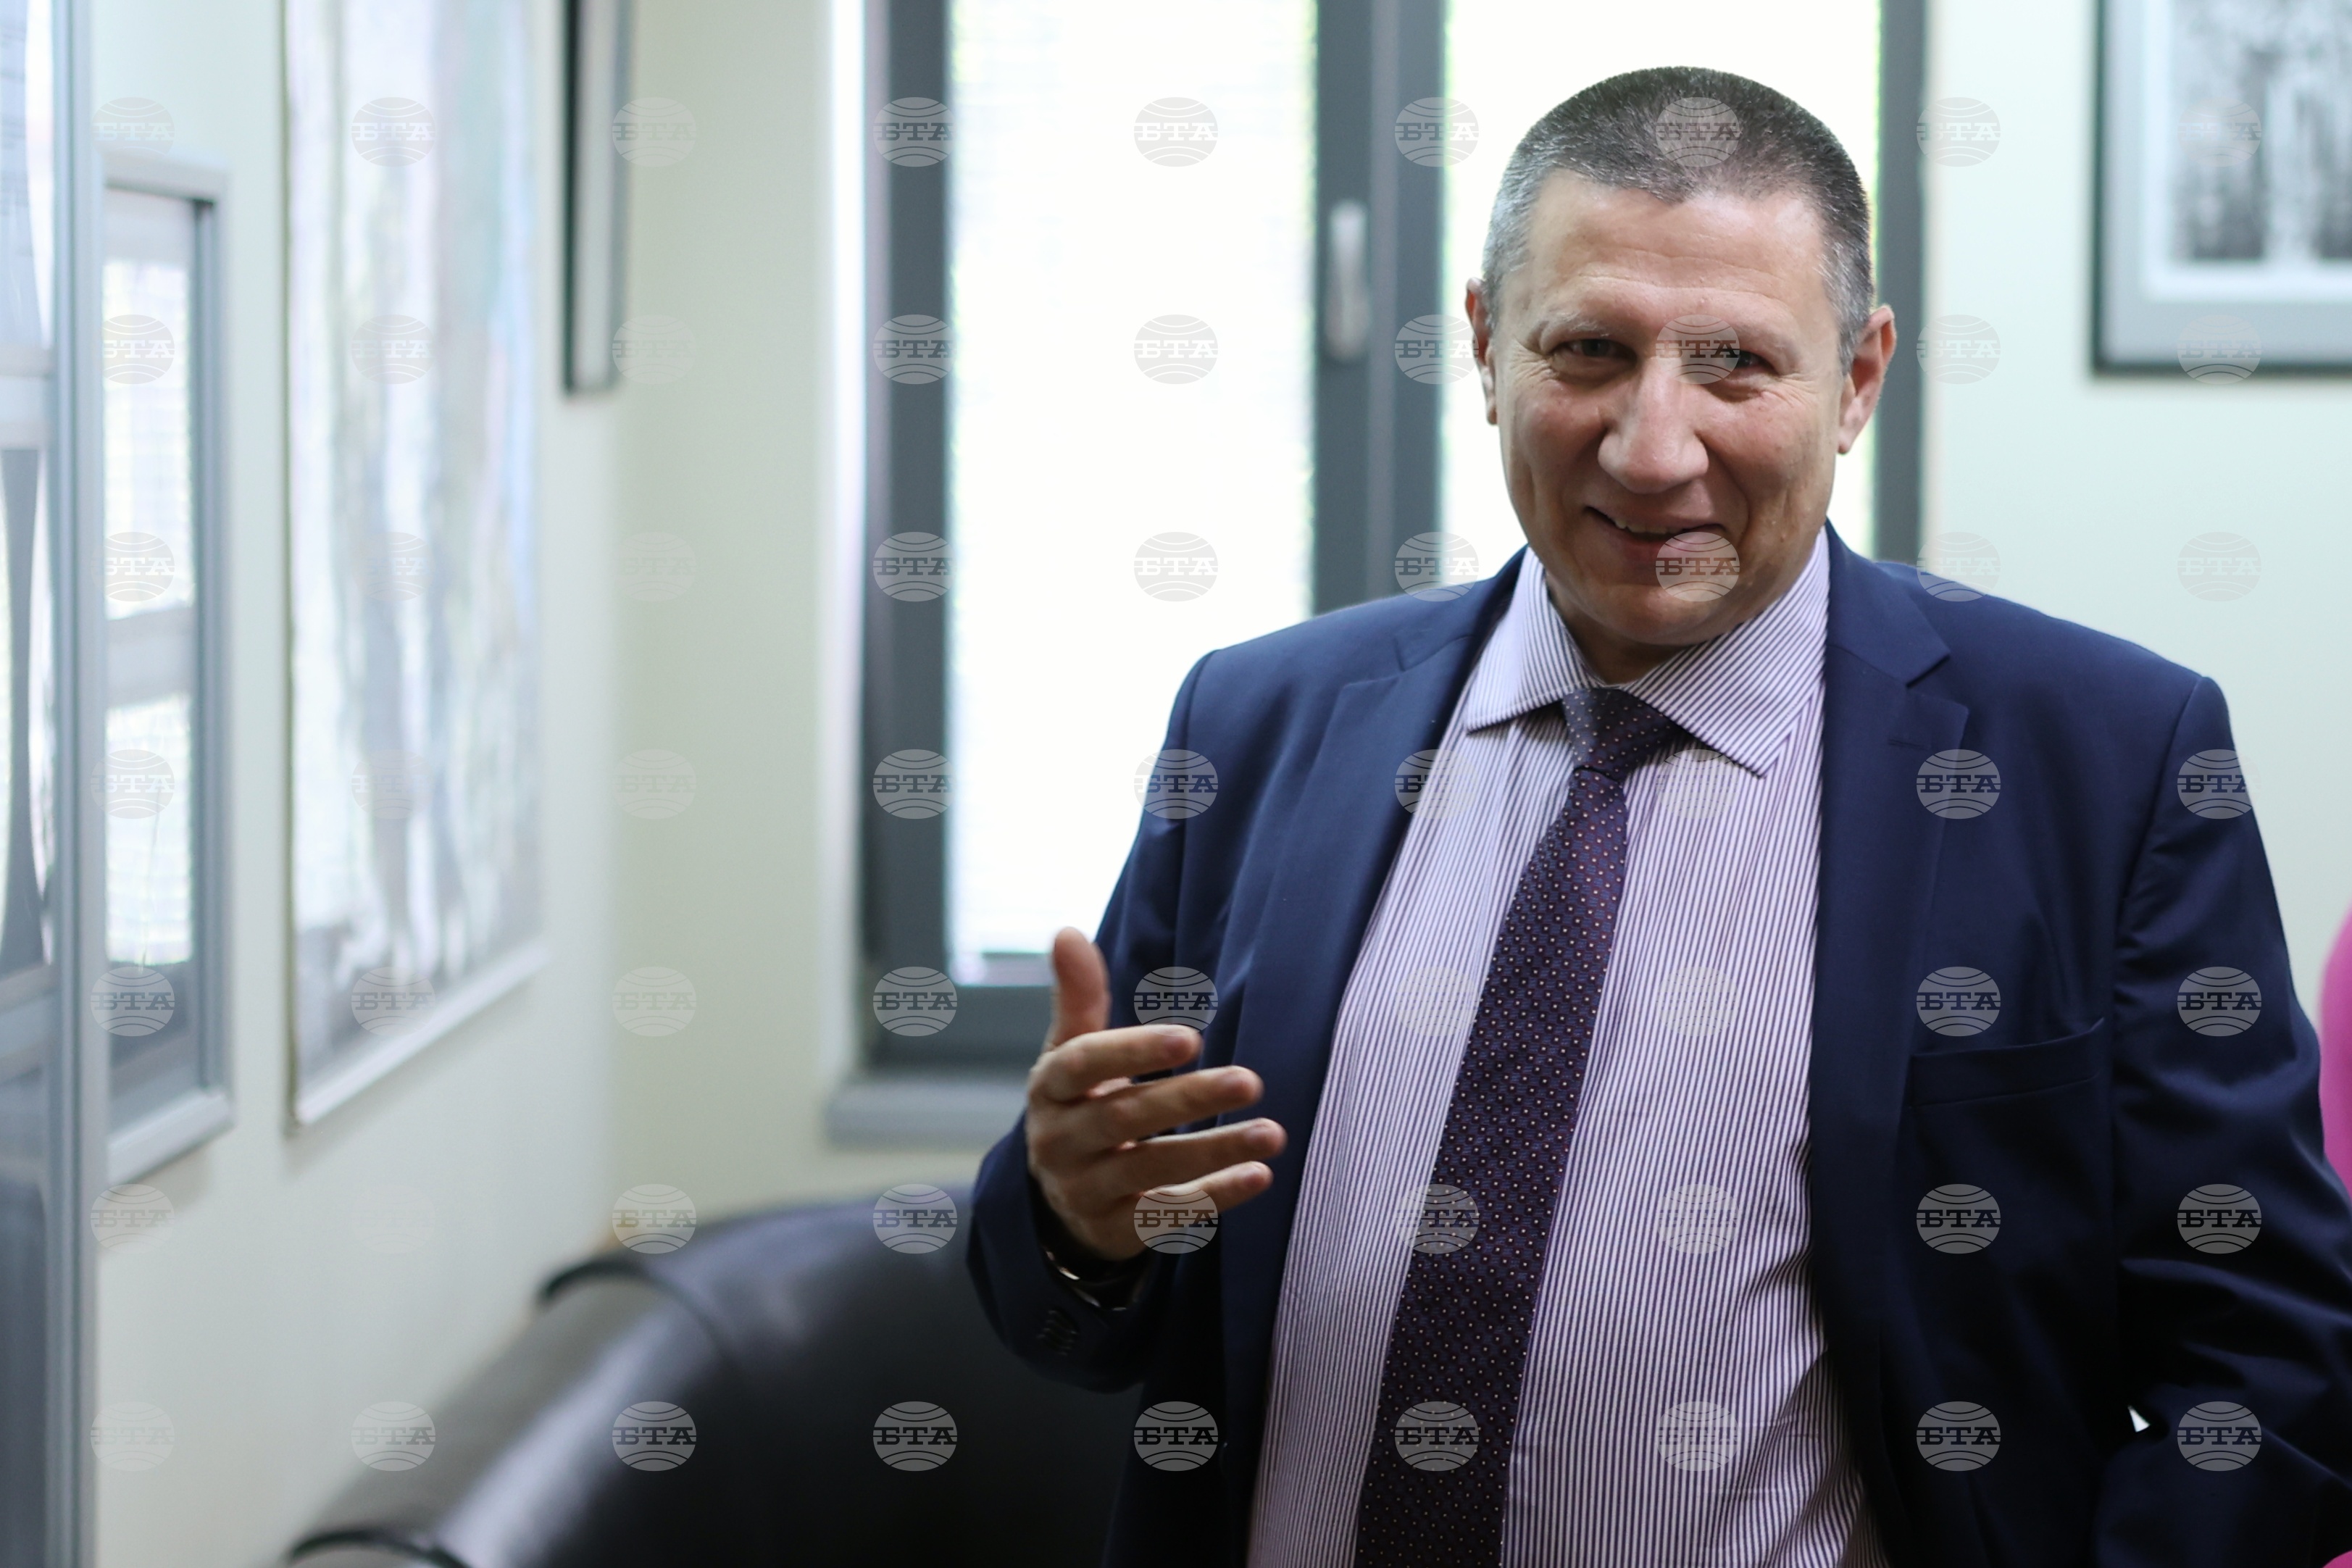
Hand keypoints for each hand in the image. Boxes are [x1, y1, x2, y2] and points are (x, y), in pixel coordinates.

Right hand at [1025, 927, 1285, 1262]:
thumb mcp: (1071, 1053)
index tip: (1190, 1037)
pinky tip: (1258, 1176)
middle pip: (1124, 1118)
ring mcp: (1085, 1191)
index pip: (1084, 1065)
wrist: (1059, 1197)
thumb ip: (1078, 998)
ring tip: (1272, 1133)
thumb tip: (1066, 931)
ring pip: (1150, 1171)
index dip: (1134, 1051)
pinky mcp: (1115, 1232)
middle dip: (1189, 1100)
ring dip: (1214, 1151)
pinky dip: (1213, 1197)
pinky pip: (1165, 1217)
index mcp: (1051, 1088)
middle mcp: (1060, 1142)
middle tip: (1251, 1081)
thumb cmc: (1080, 1104)